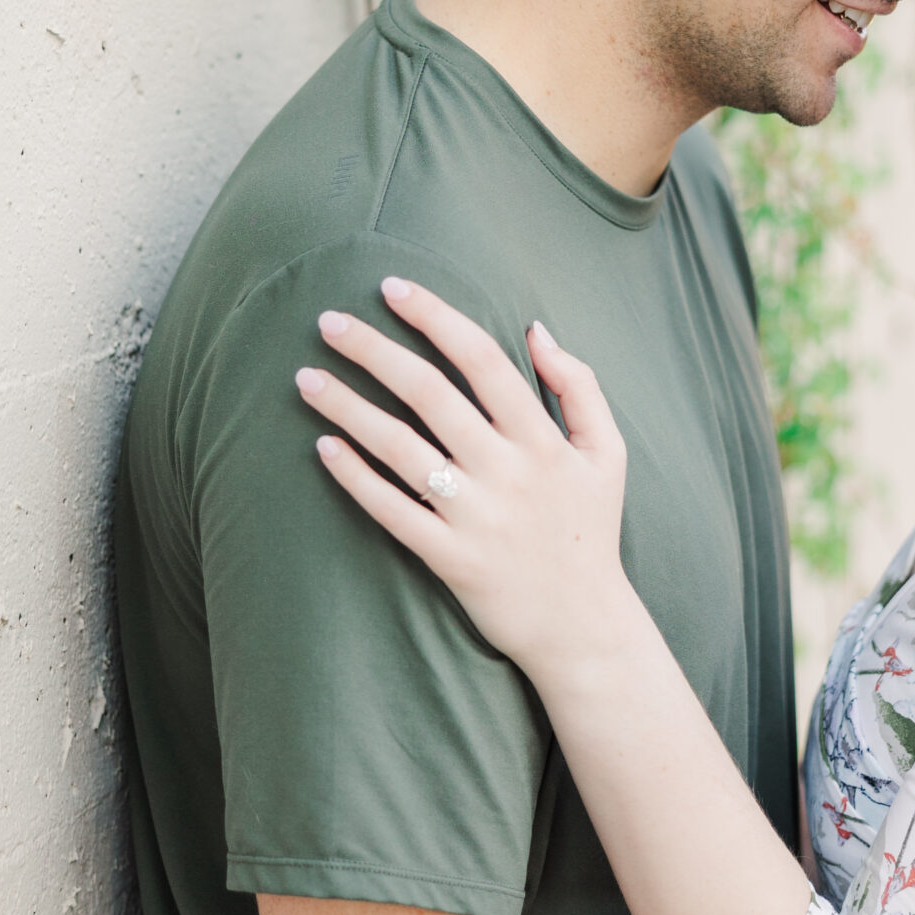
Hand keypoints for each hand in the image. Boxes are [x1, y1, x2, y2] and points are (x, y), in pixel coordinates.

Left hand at [297, 277, 634, 672]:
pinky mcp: (449, 558)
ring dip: (348, 408)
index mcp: (541, 439)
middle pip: (430, 393)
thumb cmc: (591, 530)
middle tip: (328, 321)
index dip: (435, 317)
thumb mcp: (608, 453)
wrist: (583, 628)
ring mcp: (475, 516)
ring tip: (306, 378)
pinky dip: (354, 478)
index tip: (391, 287)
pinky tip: (322, 446)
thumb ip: (579, 386)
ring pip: (400, 448)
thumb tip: (534, 329)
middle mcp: (506, 471)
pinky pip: (391, 511)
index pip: (481, 359)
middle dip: (374, 350)